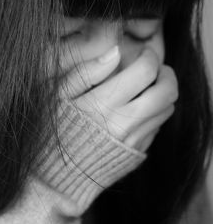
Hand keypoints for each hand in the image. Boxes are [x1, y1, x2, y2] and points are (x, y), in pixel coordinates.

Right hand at [57, 45, 177, 151]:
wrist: (59, 172)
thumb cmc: (56, 128)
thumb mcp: (60, 95)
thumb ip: (86, 72)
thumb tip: (115, 52)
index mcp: (105, 103)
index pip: (145, 71)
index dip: (149, 56)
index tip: (143, 53)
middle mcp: (125, 122)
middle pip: (167, 91)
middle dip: (166, 74)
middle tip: (156, 68)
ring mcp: (133, 139)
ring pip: (167, 109)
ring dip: (163, 93)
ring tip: (147, 88)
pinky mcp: (136, 152)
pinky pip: (157, 127)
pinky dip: (154, 113)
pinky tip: (137, 110)